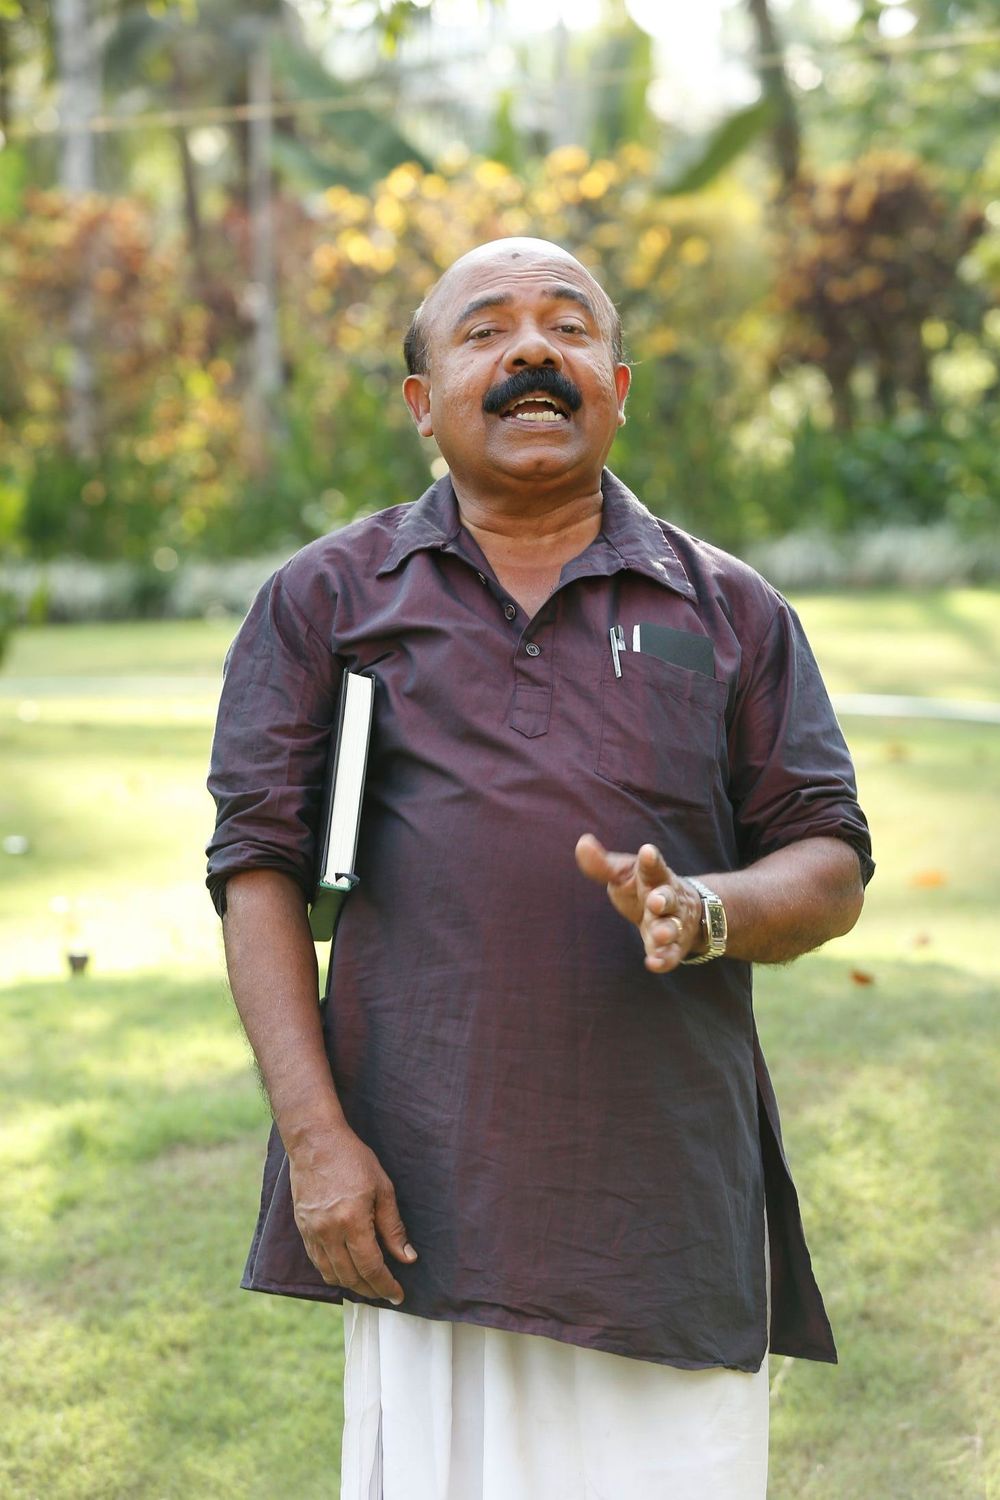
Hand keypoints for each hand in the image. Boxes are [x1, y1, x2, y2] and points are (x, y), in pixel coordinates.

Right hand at [288, 1122, 416, 1303]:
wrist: (315, 1141)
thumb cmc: (353, 1160)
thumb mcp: (383, 1189)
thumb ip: (393, 1227)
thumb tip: (407, 1258)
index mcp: (352, 1221)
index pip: (370, 1268)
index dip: (385, 1285)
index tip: (398, 1295)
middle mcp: (329, 1232)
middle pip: (350, 1277)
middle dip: (371, 1290)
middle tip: (386, 1292)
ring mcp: (312, 1232)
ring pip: (331, 1275)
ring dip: (351, 1285)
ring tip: (369, 1284)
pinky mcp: (302, 1229)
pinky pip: (317, 1262)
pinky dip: (333, 1272)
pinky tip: (346, 1269)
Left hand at [575, 833, 703, 972]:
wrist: (680, 909)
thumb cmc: (643, 887)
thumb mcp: (623, 873)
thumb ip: (602, 864)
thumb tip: (582, 843)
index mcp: (654, 876)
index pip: (653, 866)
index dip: (650, 860)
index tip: (648, 852)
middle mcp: (668, 898)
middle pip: (669, 898)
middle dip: (664, 900)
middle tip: (655, 901)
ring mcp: (673, 923)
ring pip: (673, 927)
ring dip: (666, 931)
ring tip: (660, 935)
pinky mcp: (673, 947)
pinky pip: (671, 954)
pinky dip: (664, 959)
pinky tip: (653, 964)